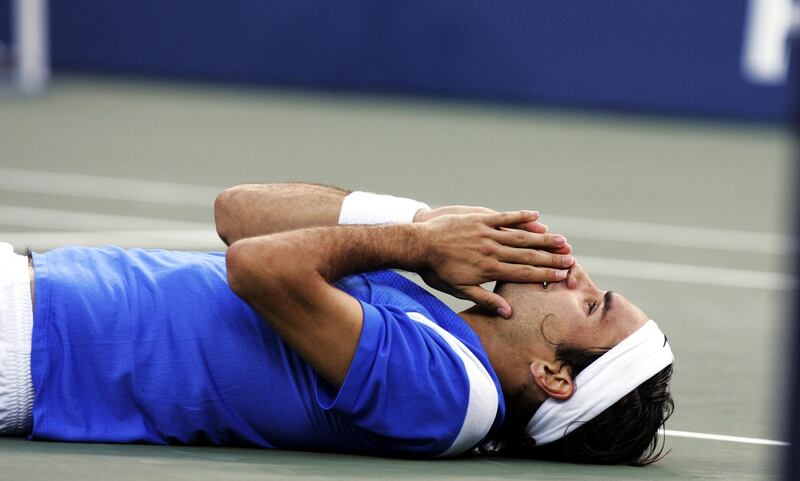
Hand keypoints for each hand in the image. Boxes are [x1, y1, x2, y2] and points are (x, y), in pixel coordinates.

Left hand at [417, 211, 573, 317]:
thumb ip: (485, 299)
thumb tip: (508, 312)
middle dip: (551, 259)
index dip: (545, 275)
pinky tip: (537, 217)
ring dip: (542, 239)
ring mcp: (486, 233)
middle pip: (527, 256)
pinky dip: (521, 217)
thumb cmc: (438, 271)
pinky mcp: (479, 219)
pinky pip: (504, 217)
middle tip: (571, 260)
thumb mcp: (459, 290)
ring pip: (520, 237)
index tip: (563, 276)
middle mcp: (491, 251)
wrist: (419, 245)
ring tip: (562, 241)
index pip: (523, 273)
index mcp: (489, 270)